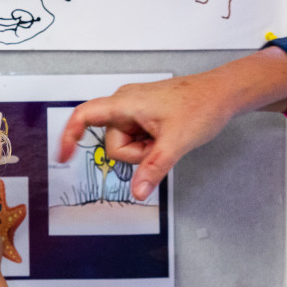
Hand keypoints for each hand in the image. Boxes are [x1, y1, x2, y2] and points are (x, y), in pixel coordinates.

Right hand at [54, 72, 246, 200]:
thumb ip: (153, 169)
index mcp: (125, 103)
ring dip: (144, 149)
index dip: (70, 136)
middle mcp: (125, 103)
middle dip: (134, 153)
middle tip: (159, 145)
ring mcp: (134, 108)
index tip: (64, 157)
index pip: (84, 115)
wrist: (222, 93)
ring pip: (125, 142)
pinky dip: (148, 144)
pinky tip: (165, 137)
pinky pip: (136, 137)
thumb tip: (137, 192)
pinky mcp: (144, 114)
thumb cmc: (200, 106)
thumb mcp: (175, 143)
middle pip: (112, 141)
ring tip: (166, 139)